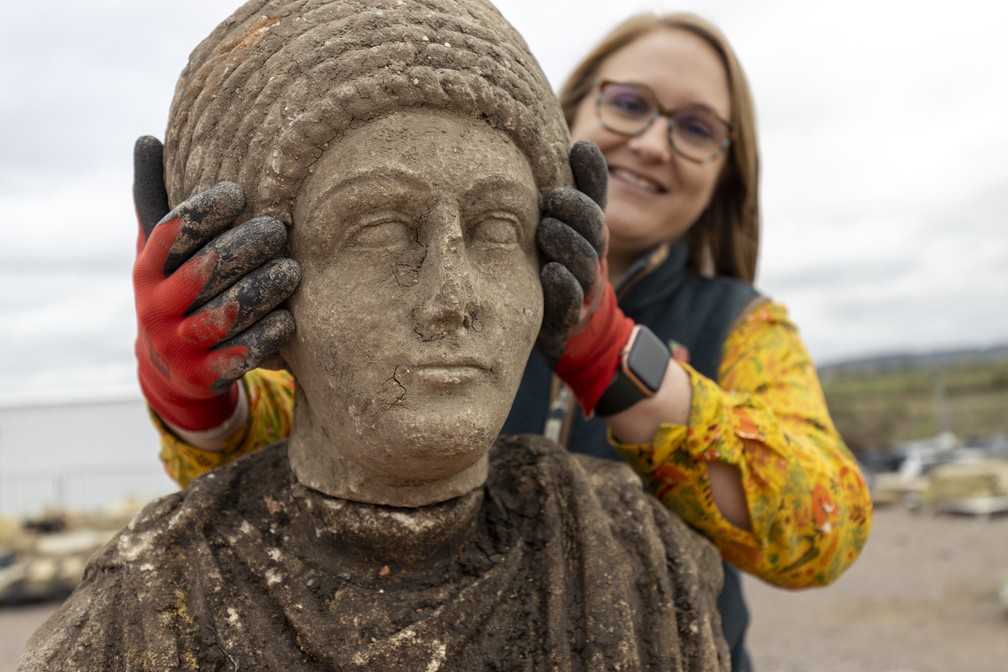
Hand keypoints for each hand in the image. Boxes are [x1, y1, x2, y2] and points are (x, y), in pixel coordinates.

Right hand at [132, 136, 299, 430]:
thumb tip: (148, 138)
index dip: (204, 211)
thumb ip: (157, 199)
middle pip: (203, 271)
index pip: (172, 233)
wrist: (172, 370)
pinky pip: (239, 355)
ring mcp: (178, 344)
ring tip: (292, 270)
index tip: (240, 192)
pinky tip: (289, 318)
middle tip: (278, 230)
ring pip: (225, 313)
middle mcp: (156, 307)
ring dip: (262, 289)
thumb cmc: (176, 291)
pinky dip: (265, 335)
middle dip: (244, 247)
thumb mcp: (160, 250)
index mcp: (146, 270)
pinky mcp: (203, 376)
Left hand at [535, 141, 633, 412]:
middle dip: (576, 210)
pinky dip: (562, 287)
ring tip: (546, 229)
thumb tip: (570, 142)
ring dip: (567, 244)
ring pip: (582, 263)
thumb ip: (565, 192)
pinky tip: (551, 273)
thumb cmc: (558, 269)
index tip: (580, 148)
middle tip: (554, 197)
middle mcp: (591, 256)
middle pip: (593, 228)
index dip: (592, 174)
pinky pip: (568, 302)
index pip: (595, 198)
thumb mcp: (563, 229)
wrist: (573, 333)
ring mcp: (582, 288)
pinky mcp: (567, 318)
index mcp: (588, 231)